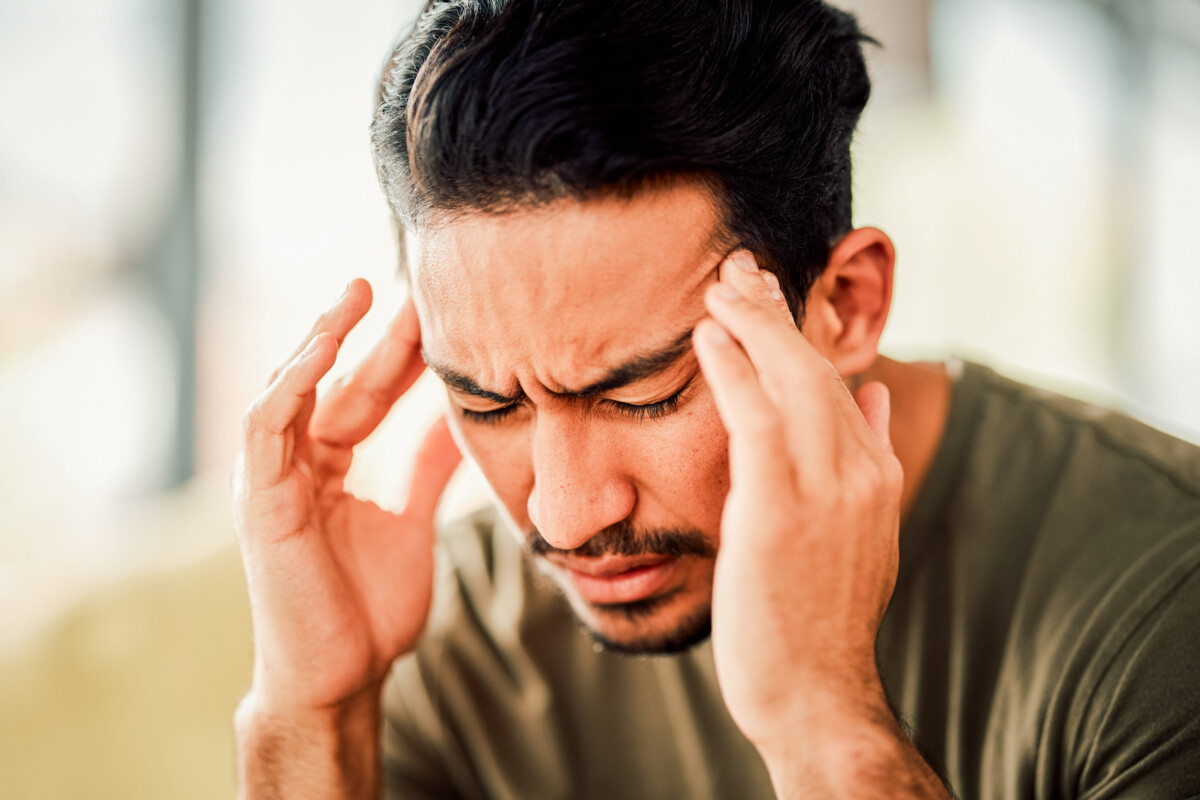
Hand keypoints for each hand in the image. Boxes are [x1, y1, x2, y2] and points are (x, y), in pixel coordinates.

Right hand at [232, 279, 460, 717]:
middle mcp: (297, 465)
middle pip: (337, 383)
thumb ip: (426, 469)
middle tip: (413, 285)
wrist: (343, 677)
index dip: (399, 354)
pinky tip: (323, 346)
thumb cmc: (370, 610)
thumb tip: (464, 421)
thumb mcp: (412, 521)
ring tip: (359, 293)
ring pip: (291, 388)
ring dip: (322, 338)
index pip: (366, 395)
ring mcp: (272, 479)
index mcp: (330, 468)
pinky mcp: (257, 499)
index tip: (440, 312)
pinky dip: (289, 382)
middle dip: (372, 334)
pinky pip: (265, 425)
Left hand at [693, 253, 902, 751]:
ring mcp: (826, 491)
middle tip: (741, 265)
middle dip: (778, 311)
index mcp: (876, 475)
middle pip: (819, 367)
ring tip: (721, 281)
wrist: (816, 692)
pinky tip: (708, 335)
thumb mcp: (857, 534)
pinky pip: (756, 419)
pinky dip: (734, 369)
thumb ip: (868, 460)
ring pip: (793, 379)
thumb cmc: (818, 617)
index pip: (839, 383)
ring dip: (755, 322)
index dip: (803, 334)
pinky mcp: (780, 511)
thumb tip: (875, 397)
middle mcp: (860, 473)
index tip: (772, 296)